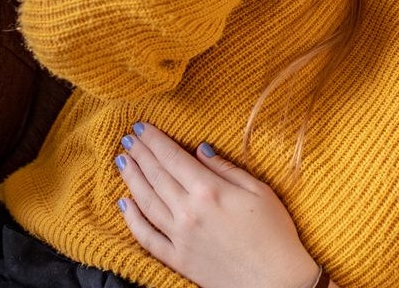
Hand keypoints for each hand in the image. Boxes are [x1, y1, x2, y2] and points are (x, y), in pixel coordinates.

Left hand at [115, 122, 319, 287]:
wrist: (276, 281)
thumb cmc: (275, 234)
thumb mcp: (259, 191)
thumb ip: (226, 168)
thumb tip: (200, 150)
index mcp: (209, 190)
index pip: (173, 157)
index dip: (155, 140)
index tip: (142, 126)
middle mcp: (189, 211)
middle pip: (156, 176)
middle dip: (140, 153)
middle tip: (129, 137)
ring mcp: (180, 237)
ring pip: (146, 201)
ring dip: (131, 178)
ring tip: (122, 160)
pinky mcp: (178, 258)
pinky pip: (147, 237)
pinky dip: (132, 219)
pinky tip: (123, 204)